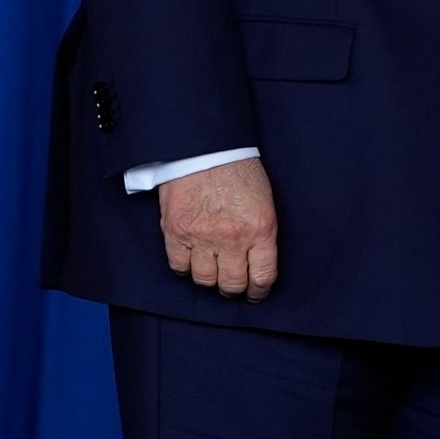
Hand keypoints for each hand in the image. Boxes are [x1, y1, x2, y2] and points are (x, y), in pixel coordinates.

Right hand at [160, 158, 279, 300]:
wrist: (205, 145)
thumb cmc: (237, 168)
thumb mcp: (264, 200)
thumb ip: (261, 233)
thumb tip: (256, 261)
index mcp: (260, 229)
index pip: (262, 277)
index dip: (258, 292)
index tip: (255, 293)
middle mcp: (232, 238)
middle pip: (232, 284)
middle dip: (233, 289)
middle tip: (232, 284)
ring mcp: (202, 236)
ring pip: (205, 280)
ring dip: (209, 278)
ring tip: (210, 268)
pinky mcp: (175, 231)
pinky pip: (179, 266)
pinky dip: (184, 267)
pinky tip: (190, 259)